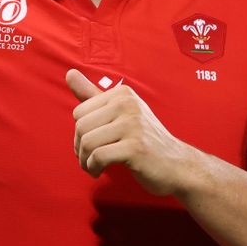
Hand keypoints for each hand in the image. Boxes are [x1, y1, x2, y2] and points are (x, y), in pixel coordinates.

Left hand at [67, 69, 197, 195]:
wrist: (177, 165)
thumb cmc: (145, 140)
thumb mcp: (120, 113)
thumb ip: (93, 95)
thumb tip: (69, 73)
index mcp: (122, 94)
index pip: (79, 112)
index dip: (80, 133)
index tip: (91, 145)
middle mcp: (128, 104)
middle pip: (81, 127)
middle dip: (80, 148)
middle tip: (90, 159)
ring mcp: (133, 125)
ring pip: (87, 142)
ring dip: (85, 161)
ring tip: (93, 167)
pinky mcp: (135, 147)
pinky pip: (98, 156)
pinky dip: (93, 168)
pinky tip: (100, 171)